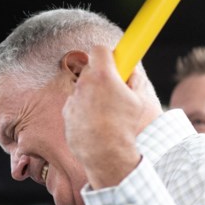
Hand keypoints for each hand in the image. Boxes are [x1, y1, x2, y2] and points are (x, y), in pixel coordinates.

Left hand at [62, 45, 159, 188]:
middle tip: (113, 88)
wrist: (105, 154)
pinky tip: (95, 124)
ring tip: (106, 113)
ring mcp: (72, 99)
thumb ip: (134, 81)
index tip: (114, 60)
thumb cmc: (124, 127)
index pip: (99, 50)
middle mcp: (83, 84)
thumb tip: (132, 70)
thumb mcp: (139, 101)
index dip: (108, 54)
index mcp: (102, 76)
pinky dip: (83, 110)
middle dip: (100, 76)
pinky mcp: (65, 113)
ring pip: (82, 89)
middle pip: (89, 69)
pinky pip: (76, 106)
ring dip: (91, 95)